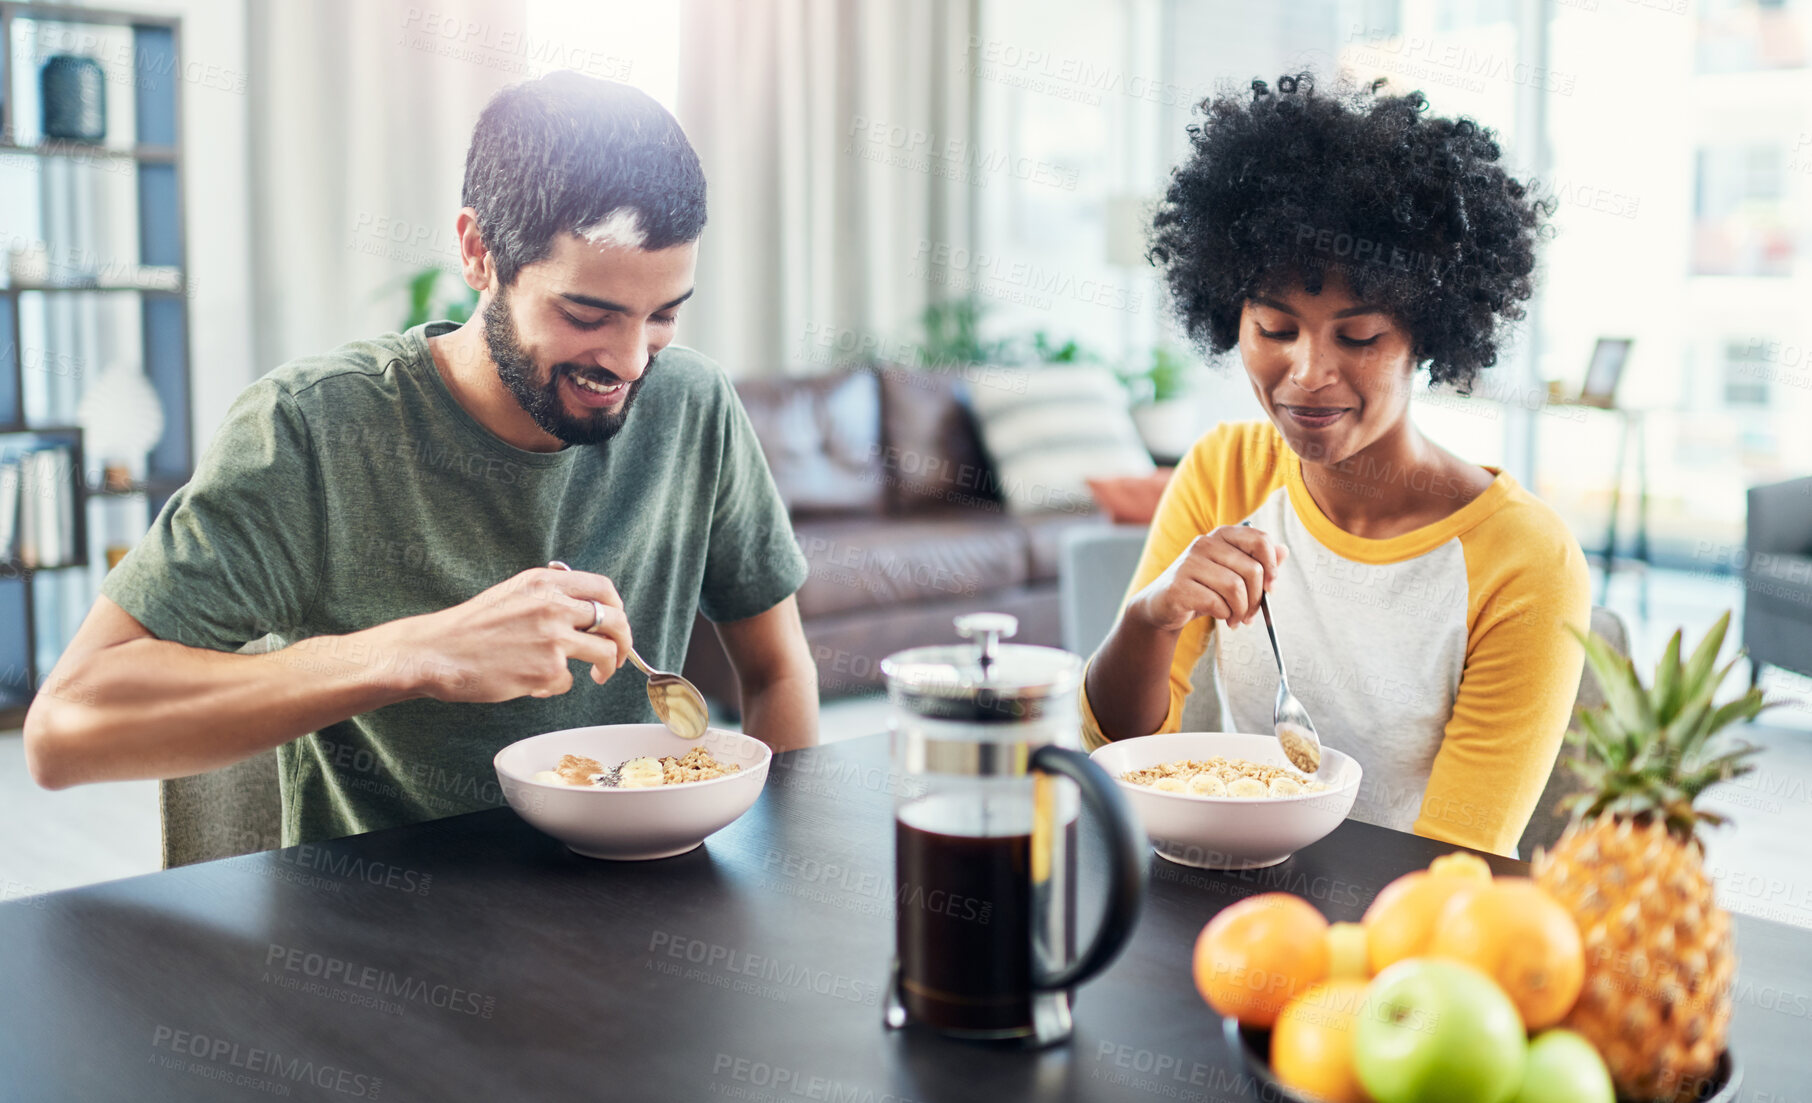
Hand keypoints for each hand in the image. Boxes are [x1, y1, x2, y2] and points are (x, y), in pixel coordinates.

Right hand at [375, 566, 632, 702]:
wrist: (437, 652)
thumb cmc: (471, 627)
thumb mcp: (512, 593)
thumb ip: (547, 594)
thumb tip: (582, 604)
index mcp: (546, 583)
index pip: (604, 589)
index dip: (617, 608)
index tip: (615, 623)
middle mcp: (554, 606)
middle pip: (615, 621)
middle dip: (624, 641)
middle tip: (618, 655)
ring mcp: (554, 638)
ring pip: (604, 653)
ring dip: (606, 668)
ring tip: (596, 676)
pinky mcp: (547, 671)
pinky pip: (568, 681)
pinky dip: (556, 686)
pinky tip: (533, 683)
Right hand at [1129, 525, 1287, 632]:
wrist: (1161, 606)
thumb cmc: (1201, 588)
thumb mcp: (1231, 573)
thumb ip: (1258, 562)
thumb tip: (1284, 551)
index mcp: (1221, 535)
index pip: (1260, 540)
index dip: (1272, 566)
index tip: (1271, 587)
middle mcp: (1204, 544)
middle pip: (1252, 570)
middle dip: (1257, 599)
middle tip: (1252, 614)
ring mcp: (1189, 563)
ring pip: (1235, 588)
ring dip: (1242, 610)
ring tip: (1237, 619)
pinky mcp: (1179, 586)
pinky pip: (1216, 603)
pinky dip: (1224, 615)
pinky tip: (1222, 618)